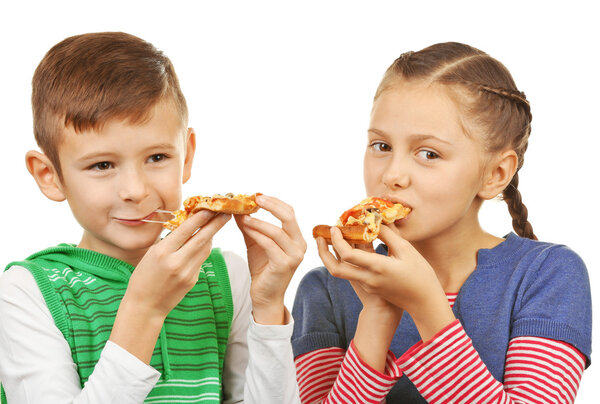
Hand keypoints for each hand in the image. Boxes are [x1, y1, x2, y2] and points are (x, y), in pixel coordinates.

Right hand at [110, 210, 230, 361]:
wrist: (145, 306)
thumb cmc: (143, 277)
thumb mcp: (151, 254)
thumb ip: (169, 241)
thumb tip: (187, 225)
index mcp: (163, 252)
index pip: (186, 230)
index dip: (200, 217)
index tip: (210, 207)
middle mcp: (176, 262)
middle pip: (201, 238)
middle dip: (215, 224)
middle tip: (226, 212)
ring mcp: (187, 273)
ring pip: (205, 249)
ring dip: (211, 235)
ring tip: (217, 223)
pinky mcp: (192, 280)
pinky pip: (201, 260)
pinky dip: (203, 250)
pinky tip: (204, 242)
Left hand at [235, 194, 305, 324]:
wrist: (265, 295)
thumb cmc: (263, 269)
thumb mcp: (256, 242)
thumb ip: (250, 226)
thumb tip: (238, 207)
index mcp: (296, 238)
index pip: (289, 212)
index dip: (274, 202)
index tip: (257, 195)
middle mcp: (300, 245)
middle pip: (288, 217)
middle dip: (270, 205)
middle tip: (254, 199)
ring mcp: (294, 256)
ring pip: (276, 231)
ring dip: (258, 221)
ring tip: (243, 215)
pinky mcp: (283, 265)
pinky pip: (269, 244)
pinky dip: (256, 234)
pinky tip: (245, 227)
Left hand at [322, 225, 453, 340]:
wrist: (423, 303)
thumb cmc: (419, 275)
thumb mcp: (407, 251)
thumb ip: (389, 235)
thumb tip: (376, 221)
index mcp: (377, 268)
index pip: (347, 255)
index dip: (338, 240)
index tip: (335, 227)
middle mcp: (367, 278)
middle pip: (335, 268)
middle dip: (323, 252)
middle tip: (320, 236)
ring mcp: (367, 284)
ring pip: (341, 270)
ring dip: (333, 255)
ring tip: (332, 238)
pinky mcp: (369, 286)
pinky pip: (351, 271)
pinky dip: (346, 258)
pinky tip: (351, 246)